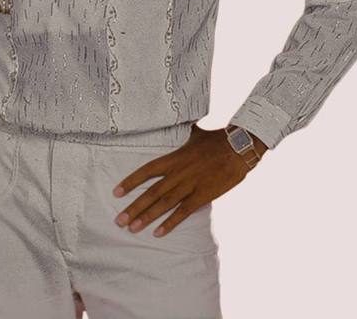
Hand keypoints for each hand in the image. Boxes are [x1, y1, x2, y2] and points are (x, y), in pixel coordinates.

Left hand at [112, 125, 266, 236]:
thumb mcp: (194, 134)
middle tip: (119, 220)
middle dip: (134, 207)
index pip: (146, 171)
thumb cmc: (217, 139)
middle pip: (151, 192)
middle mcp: (178, 173)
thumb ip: (182, 134)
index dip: (131, 182)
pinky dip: (170, 223)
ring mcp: (190, 185)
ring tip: (132, 228)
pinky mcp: (203, 196)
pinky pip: (184, 212)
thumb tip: (176, 123)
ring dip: (147, 217)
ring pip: (164, 204)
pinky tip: (158, 232)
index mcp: (173, 158)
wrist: (239, 148)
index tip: (116, 192)